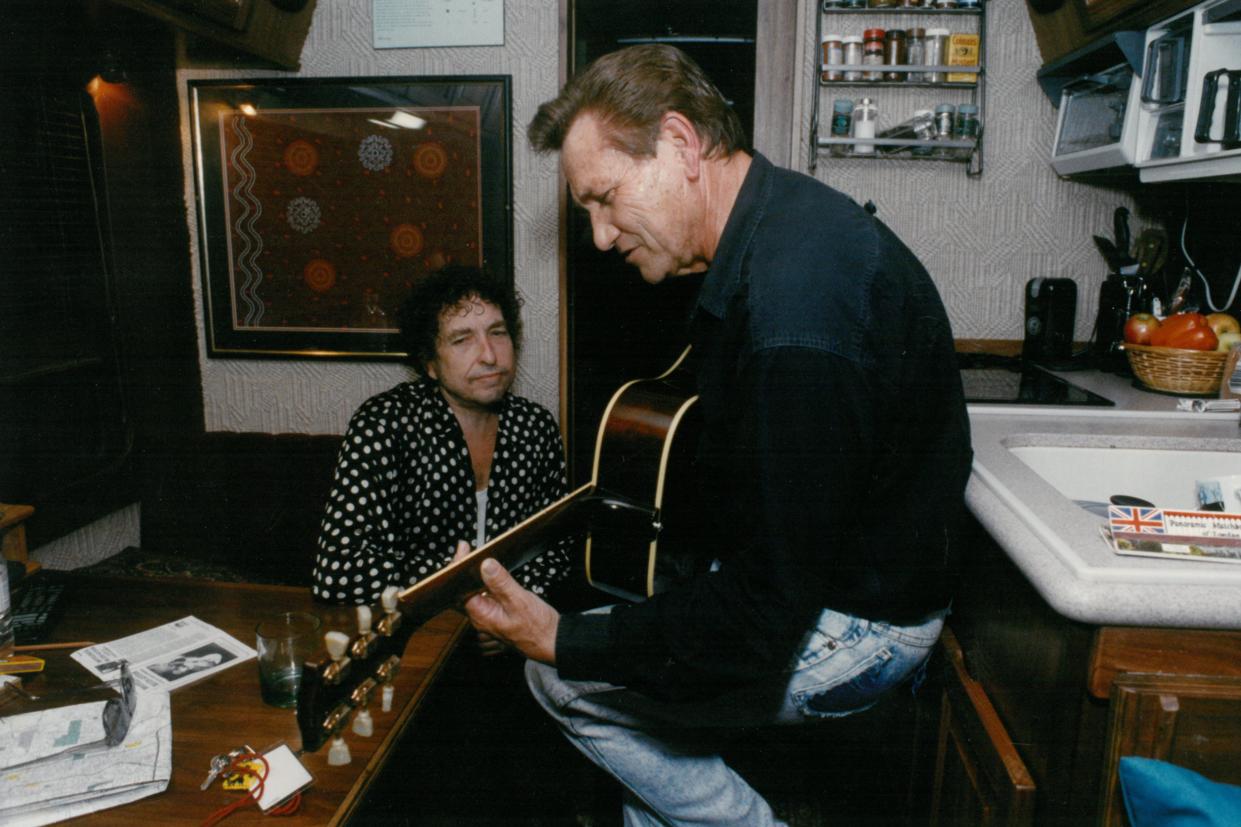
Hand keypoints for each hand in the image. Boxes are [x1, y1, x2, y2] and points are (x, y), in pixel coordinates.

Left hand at [451, 540, 558, 664]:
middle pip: (464, 590)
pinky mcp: (497, 615)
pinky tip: (491, 574)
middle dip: (463, 569)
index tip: (463, 550)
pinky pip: (485, 597)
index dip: (458, 567)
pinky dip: (485, 584)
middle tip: (467, 550)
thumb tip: (485, 565)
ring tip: (476, 558)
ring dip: (475, 576)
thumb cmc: (538, 628)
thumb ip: (501, 582)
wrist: (552, 642)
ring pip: (475, 593)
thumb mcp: (519, 600)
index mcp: (481, 615)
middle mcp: (481, 618)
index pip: (460, 588)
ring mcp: (489, 617)